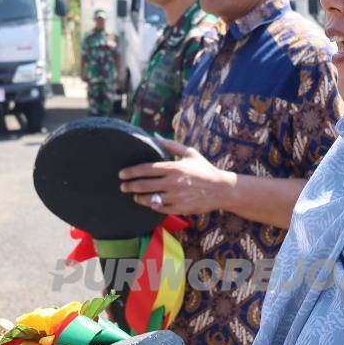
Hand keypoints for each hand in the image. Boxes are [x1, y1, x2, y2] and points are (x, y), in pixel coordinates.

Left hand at [118, 139, 234, 215]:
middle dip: (130, 186)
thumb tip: (155, 136)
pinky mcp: (180, 209)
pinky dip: (153, 206)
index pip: (146, 169)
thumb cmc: (204, 169)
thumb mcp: (190, 153)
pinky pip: (160, 209)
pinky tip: (150, 203)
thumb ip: (171, 144)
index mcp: (174, 167)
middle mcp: (173, 183)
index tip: (121, 174)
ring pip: (150, 199)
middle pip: (144, 185)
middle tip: (122, 186)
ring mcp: (176, 197)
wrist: (221, 189)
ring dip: (139, 198)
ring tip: (135, 196)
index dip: (131, 172)